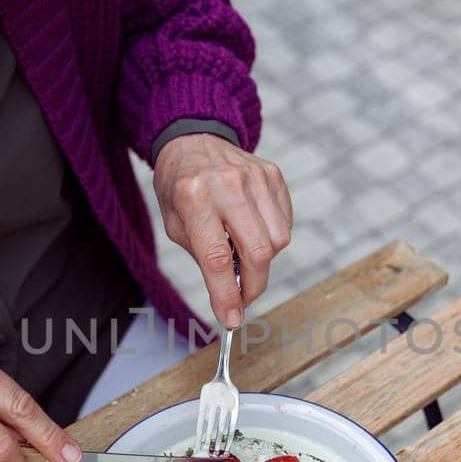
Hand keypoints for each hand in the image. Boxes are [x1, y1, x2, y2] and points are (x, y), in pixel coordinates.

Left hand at [152, 133, 292, 328]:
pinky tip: (252, 231)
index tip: (231, 319)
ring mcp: (255, 177)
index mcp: (193, 197)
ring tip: (242, 253)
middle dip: (253, 285)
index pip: (216, 258)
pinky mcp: (273, 175)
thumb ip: (204, 258)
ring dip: (263, 260)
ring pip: (278, 240)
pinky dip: (272, 238)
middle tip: (243, 297)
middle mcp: (227, 184)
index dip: (226, 294)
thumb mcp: (176, 225)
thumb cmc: (180, 189)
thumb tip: (232, 299)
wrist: (194, 142)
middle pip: (257, 252)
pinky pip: (284, 223)